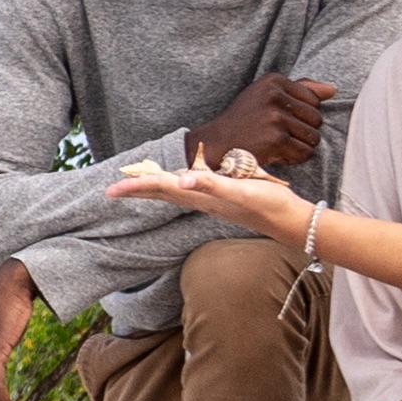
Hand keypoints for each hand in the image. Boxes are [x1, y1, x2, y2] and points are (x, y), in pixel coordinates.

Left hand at [97, 144, 312, 243]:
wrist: (290, 220)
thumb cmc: (268, 204)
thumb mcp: (240, 192)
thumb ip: (212, 185)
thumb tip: (182, 180)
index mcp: (200, 195)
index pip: (161, 188)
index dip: (136, 187)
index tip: (111, 190)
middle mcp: (201, 199)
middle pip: (162, 192)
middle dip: (137, 190)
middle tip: (111, 190)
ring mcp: (211, 200)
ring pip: (174, 192)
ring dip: (154, 188)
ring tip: (136, 185)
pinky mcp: (223, 199)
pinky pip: (192, 190)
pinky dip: (178, 185)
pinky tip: (178, 184)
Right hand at [195, 70, 338, 170]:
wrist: (217, 144)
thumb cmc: (245, 120)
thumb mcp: (266, 95)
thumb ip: (300, 89)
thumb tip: (333, 90)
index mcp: (274, 81)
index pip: (313, 100)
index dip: (301, 115)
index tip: (281, 120)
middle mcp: (274, 96)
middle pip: (316, 118)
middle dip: (304, 131)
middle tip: (281, 135)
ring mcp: (275, 118)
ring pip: (313, 137)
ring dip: (300, 146)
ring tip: (280, 145)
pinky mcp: (276, 140)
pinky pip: (304, 153)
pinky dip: (295, 159)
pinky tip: (278, 156)